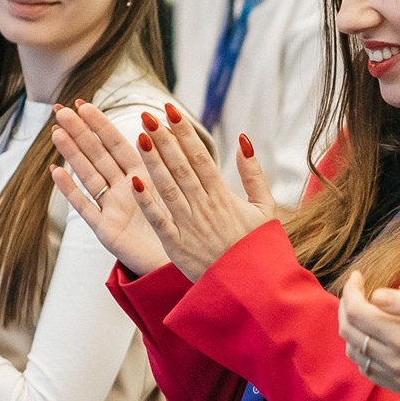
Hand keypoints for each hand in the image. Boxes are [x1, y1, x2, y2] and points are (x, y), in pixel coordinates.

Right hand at [51, 101, 167, 276]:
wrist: (177, 262)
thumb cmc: (178, 224)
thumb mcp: (175, 186)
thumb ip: (167, 157)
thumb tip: (166, 121)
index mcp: (141, 175)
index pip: (116, 144)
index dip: (100, 124)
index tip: (83, 103)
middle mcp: (122, 189)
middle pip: (97, 155)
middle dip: (79, 132)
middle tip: (60, 110)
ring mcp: (111, 208)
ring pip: (88, 175)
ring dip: (72, 154)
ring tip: (56, 133)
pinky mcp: (105, 230)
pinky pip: (85, 207)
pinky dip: (70, 190)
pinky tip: (56, 172)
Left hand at [129, 109, 277, 282]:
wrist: (251, 288)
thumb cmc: (257, 247)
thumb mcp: (265, 208)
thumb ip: (254, 174)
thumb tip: (243, 140)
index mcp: (224, 197)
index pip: (201, 157)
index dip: (185, 133)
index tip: (171, 111)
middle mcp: (205, 207)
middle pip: (181, 167)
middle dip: (164, 140)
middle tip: (147, 115)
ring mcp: (189, 226)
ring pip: (168, 188)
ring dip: (153, 162)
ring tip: (139, 137)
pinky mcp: (177, 246)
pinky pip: (159, 221)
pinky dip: (147, 202)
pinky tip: (134, 182)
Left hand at [339, 264, 399, 397]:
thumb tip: (375, 295)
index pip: (357, 312)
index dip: (351, 290)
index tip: (358, 275)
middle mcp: (394, 363)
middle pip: (350, 332)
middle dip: (347, 306)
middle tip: (356, 289)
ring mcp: (396, 378)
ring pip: (355, 352)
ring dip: (353, 328)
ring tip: (363, 308)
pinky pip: (367, 369)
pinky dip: (363, 348)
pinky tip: (374, 334)